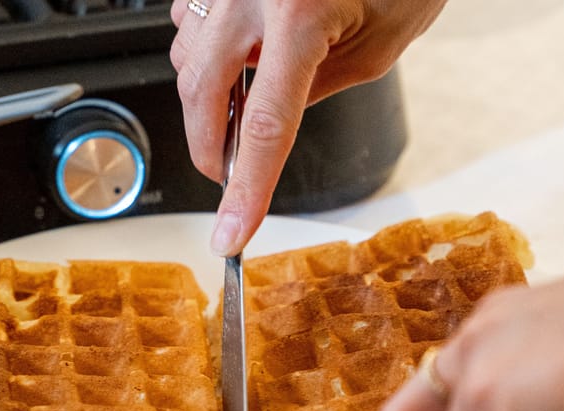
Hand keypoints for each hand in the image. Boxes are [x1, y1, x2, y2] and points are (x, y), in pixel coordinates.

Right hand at [169, 0, 446, 255]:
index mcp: (301, 10)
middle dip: (211, 149)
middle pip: (202, 95)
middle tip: (230, 178)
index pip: (264, 125)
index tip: (231, 234)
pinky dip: (204, 52)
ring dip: (207, 97)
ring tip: (247, 99)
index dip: (246, 191)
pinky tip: (238, 52)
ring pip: (186, 59)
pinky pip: (186, 22)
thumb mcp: (377, 43)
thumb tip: (268, 126)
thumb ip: (317, 90)